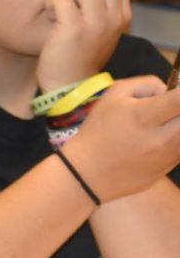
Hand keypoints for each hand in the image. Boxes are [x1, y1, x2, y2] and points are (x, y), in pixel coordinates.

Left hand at [37, 0, 130, 92]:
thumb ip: (103, 3)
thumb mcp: (102, 27)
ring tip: (61, 12)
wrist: (69, 85)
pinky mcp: (74, 29)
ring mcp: (96, 23)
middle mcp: (114, 17)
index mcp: (122, 14)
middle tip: (71, 3)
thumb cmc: (80, 52)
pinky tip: (51, 19)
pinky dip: (51, 4)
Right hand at [63, 76, 179, 202]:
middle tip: (167, 109)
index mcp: (144, 117)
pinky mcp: (168, 169)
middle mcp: (161, 138)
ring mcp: (167, 157)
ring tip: (159, 125)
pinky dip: (174, 139)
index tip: (176, 90)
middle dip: (179, 110)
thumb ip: (145, 84)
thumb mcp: (112, 96)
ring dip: (176, 125)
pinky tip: (156, 141)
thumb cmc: (97, 131)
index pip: (179, 100)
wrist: (87, 173)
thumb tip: (167, 90)